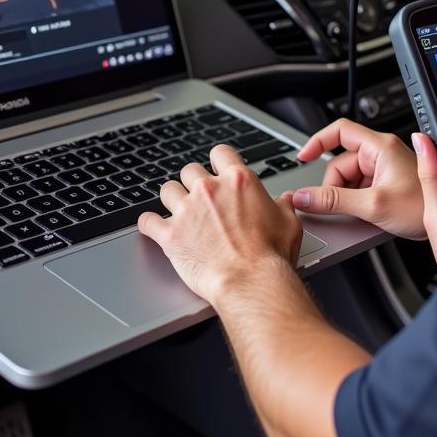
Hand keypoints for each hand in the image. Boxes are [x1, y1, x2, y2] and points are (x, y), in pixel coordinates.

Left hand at [137, 144, 302, 308]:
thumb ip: (284, 206)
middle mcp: (209, 189)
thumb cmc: (271, 256)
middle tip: (199, 199)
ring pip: (167, 190)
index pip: (220, 153)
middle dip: (193, 183)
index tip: (216, 171)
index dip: (217, 162)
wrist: (251, 282)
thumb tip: (286, 199)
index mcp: (238, 181)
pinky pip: (147, 221)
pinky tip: (153, 227)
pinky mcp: (170, 234)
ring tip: (178, 212)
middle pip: (190, 170)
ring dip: (172, 200)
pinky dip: (149, 224)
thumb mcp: (289, 223)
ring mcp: (187, 210)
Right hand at [289, 118, 429, 240]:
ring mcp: (383, 168)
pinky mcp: (385, 182)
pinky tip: (366, 214)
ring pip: (348, 178)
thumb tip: (305, 197)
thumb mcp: (372, 205)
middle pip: (340, 163)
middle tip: (342, 206)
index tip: (303, 157)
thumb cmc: (424, 207)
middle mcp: (381, 153)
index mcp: (379, 147)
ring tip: (363, 212)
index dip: (317, 141)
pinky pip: (359, 187)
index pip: (339, 131)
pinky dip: (355, 200)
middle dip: (335, 186)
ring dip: (346, 196)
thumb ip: (334, 201)